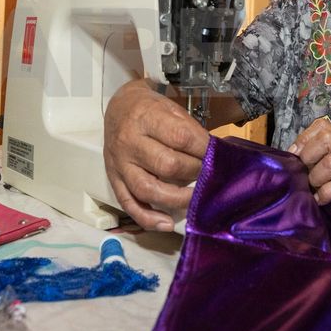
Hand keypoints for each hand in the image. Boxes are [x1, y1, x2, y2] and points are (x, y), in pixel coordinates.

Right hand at [103, 80, 208, 230]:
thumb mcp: (171, 108)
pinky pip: (129, 204)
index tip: (217, 155)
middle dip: (194, 172)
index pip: (180, 137)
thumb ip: (189, 131)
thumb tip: (212, 155)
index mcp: (146, 118)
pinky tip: (166, 223)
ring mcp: (120, 164)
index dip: (203, 150)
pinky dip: (148, 218)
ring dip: (176, 199)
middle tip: (207, 173)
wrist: (119, 108)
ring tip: (195, 199)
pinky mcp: (114, 180)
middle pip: (166, 165)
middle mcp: (129, 142)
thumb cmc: (149, 109)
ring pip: (147, 189)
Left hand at [289, 117, 330, 230]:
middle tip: (305, 174)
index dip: (304, 139)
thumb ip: (318, 164)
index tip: (295, 158)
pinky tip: (322, 200)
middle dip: (308, 156)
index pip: (323, 126)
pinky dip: (327, 193)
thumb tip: (290, 163)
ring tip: (315, 190)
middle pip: (326, 138)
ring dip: (316, 178)